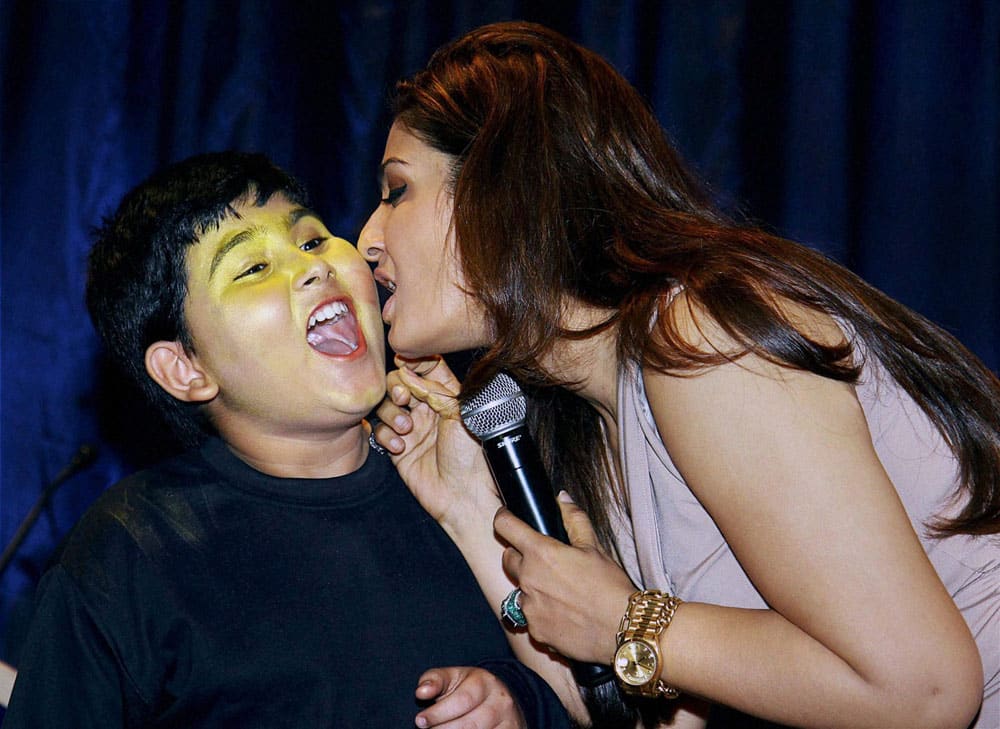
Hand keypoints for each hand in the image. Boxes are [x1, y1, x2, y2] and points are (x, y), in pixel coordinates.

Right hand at [373, 356, 499, 531]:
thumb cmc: (471, 457)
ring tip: (407, 429)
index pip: (426, 367)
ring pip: (385, 405)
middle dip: (396, 387)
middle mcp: (427, 409)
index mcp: (446, 396)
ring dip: (391, 413)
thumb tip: (408, 372)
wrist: (463, 496)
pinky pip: (379, 431)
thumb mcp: (458, 414)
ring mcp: (411, 427)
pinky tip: (400, 447)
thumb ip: (433, 389)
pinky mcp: (397, 447)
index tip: (405, 362)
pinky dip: (385, 435)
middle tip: (404, 399)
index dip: (414, 362)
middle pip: (399, 382)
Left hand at [414, 667, 524, 728]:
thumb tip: (421, 692)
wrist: (501, 698)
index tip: (420, 721)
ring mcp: (509, 721)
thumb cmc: (467, 688)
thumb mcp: (452, 677)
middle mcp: (500, 702)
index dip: (438, 713)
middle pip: (470, 724)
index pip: (462, 700)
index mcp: (485, 682)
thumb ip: (434, 680)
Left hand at [493, 492, 635, 664]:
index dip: (504, 517)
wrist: (622, 631)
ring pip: (520, 590)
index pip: (505, 526)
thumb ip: (574, 519)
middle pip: (507, 559)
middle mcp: (528, 579)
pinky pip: (531, 616)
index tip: (507, 517)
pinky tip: (563, 613)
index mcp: (541, 553)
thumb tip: (562, 498)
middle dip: (519, 555)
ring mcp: (529, 607)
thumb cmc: (610, 588)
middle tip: (543, 559)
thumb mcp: (595, 547)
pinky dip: (542, 612)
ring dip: (533, 587)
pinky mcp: (535, 631)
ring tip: (560, 591)